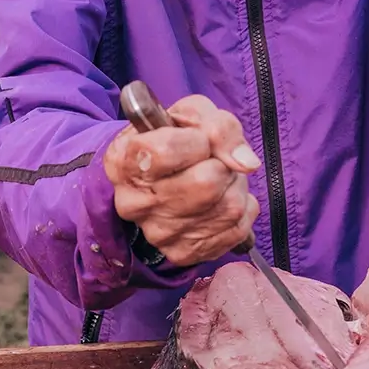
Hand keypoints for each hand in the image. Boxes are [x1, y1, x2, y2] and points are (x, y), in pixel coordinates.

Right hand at [103, 94, 260, 266]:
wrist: (168, 176)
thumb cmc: (179, 138)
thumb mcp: (194, 115)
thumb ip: (219, 126)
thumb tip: (245, 162)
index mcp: (123, 161)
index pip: (165, 151)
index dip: (196, 141)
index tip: (198, 139)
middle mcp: (133, 203)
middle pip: (204, 184)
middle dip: (222, 165)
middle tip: (213, 160)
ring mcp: (158, 234)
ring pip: (229, 207)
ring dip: (235, 186)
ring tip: (219, 178)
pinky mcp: (184, 254)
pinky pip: (237, 229)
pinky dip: (242, 209)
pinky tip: (223, 199)